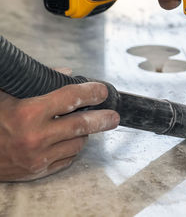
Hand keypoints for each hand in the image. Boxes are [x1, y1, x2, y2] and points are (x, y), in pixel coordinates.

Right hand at [0, 82, 119, 181]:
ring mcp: (38, 157)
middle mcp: (36, 136)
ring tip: (84, 125)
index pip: (71, 98)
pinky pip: (67, 160)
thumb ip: (37, 82)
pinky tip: (69, 141)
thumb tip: (67, 74)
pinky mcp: (38, 171)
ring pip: (77, 143)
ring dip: (84, 133)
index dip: (91, 92)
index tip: (102, 90)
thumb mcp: (6, 94)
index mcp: (28, 113)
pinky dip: (72, 149)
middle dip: (102, 119)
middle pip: (82, 125)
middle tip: (114, 116)